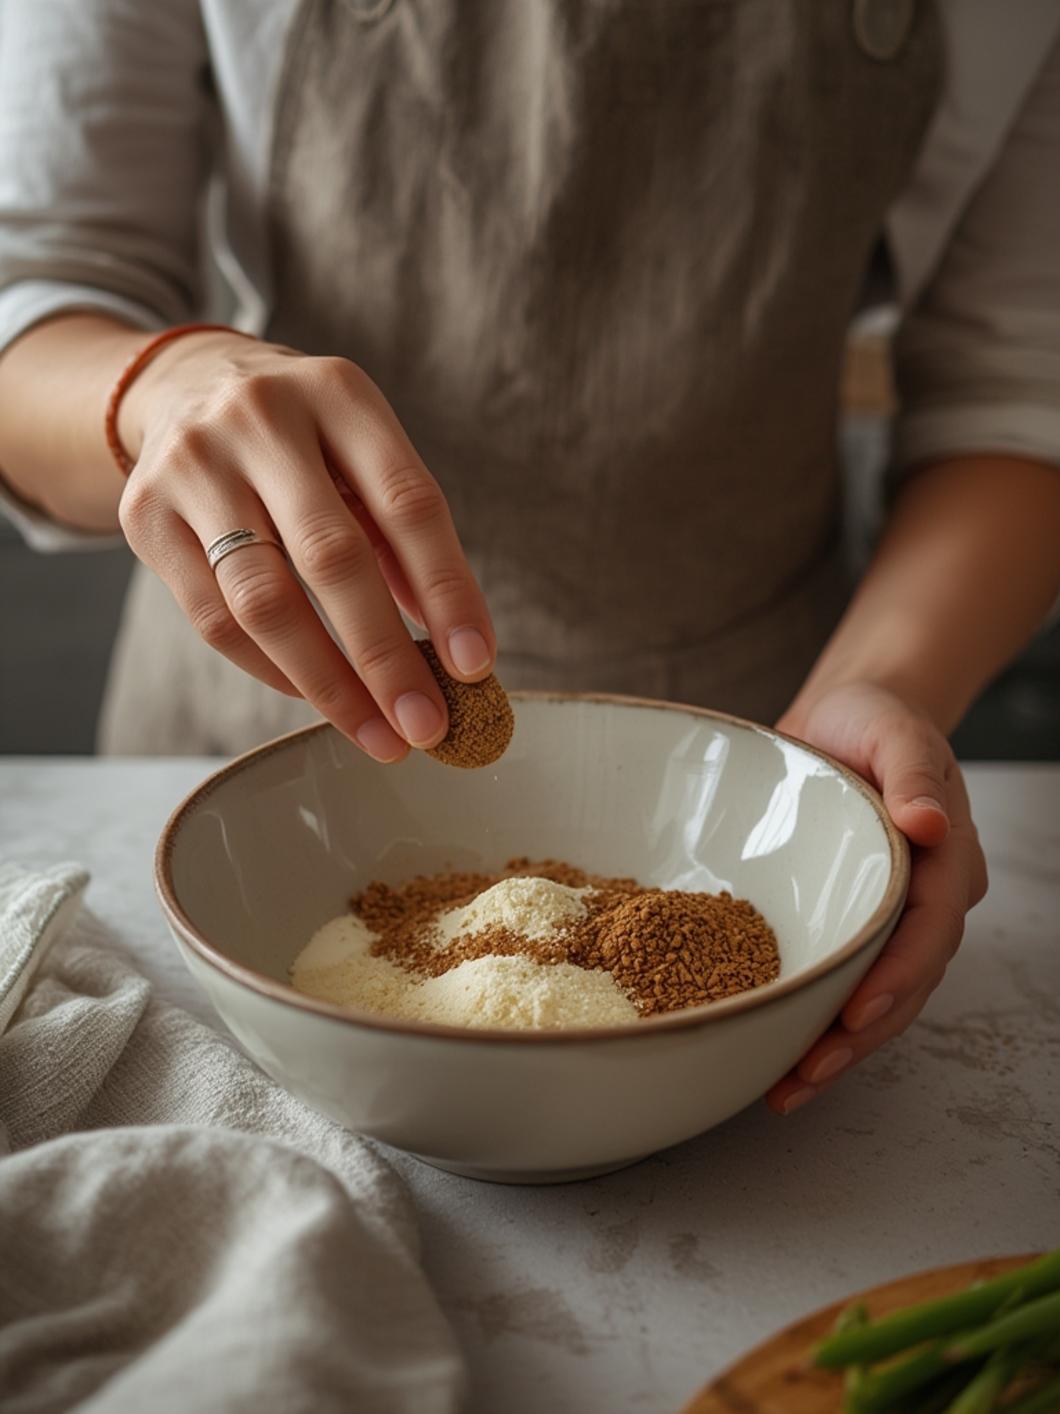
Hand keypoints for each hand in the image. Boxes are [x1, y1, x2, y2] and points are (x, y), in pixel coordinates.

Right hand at [116, 330, 495, 760]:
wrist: (186, 385)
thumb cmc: (306, 440)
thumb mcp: (363, 455)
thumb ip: (404, 538)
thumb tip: (455, 651)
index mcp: (338, 394)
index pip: (408, 504)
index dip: (447, 590)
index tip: (476, 665)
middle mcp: (260, 419)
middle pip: (331, 557)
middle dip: (385, 655)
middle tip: (426, 726)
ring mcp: (192, 466)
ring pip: (262, 600)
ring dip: (328, 683)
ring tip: (377, 734)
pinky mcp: (144, 515)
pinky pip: (213, 618)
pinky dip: (272, 670)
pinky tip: (316, 695)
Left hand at [766, 681, 987, 1113]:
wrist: (849, 720)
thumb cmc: (876, 723)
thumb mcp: (897, 732)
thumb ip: (914, 773)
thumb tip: (930, 822)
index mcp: (948, 861)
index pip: (931, 928)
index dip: (899, 974)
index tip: (860, 1010)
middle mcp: (926, 901)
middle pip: (904, 983)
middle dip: (860, 1036)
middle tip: (809, 1074)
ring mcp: (888, 920)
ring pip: (874, 999)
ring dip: (836, 1049)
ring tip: (788, 1090)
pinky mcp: (847, 924)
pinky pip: (840, 984)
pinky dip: (814, 1025)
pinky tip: (778, 1061)